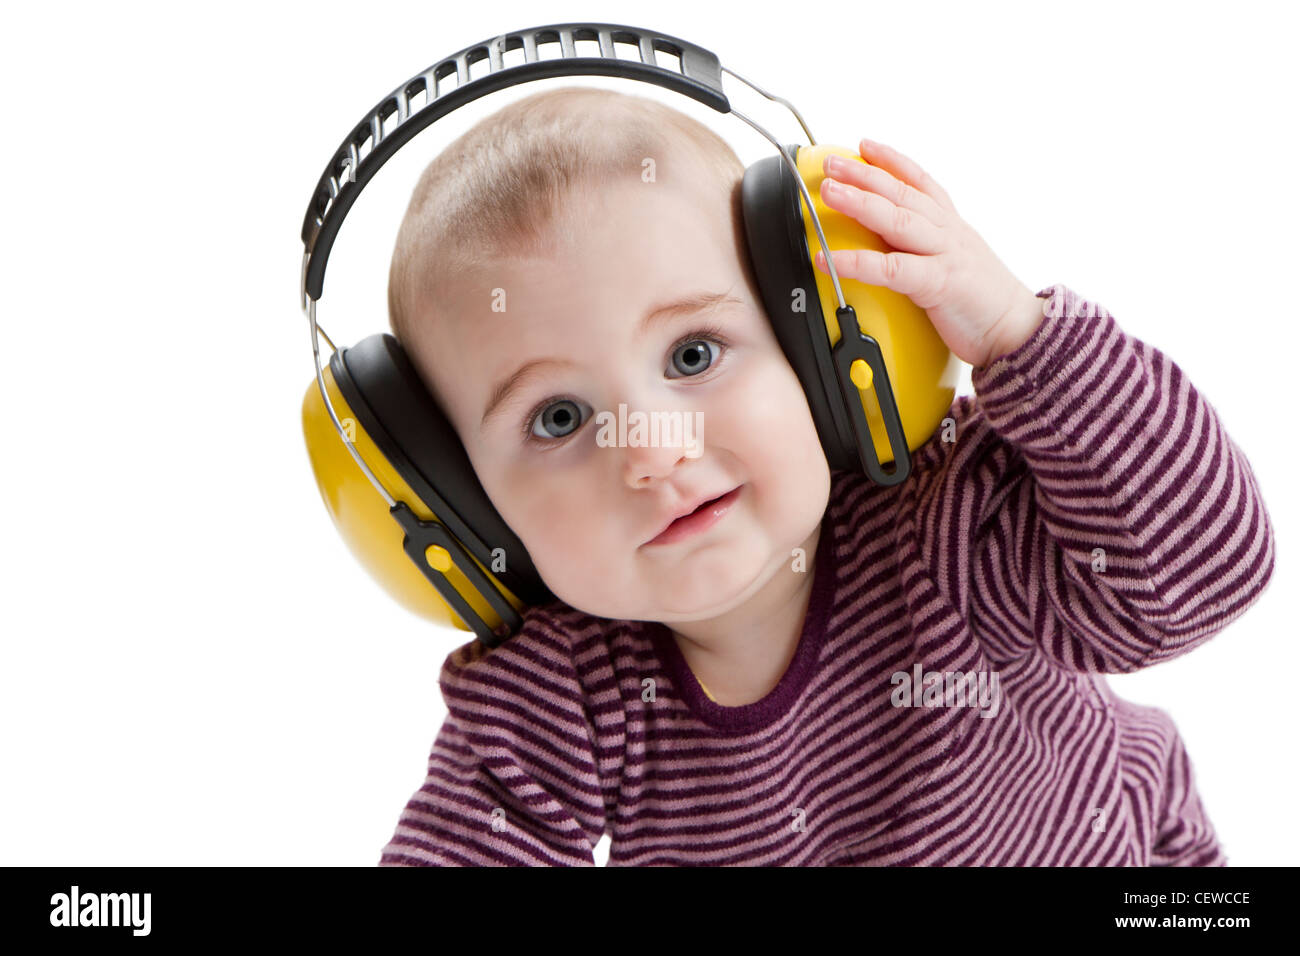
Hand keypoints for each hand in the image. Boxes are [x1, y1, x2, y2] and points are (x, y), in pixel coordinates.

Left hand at [814, 138, 1043, 368]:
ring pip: (898, 219)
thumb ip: (930, 251)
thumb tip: (896, 248)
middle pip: (902, 194)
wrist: (1021, 330)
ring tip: (830, 191)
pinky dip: (858, 263)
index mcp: (951, 227)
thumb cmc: (984, 303)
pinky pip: (892, 270)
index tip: (865, 146)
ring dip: (860, 202)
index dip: (892, 161)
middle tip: (832, 162)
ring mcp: (945, 255)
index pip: (921, 183)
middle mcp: (948, 233)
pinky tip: (830, 259)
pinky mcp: (939, 284)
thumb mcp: (957, 265)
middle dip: (864, 174)